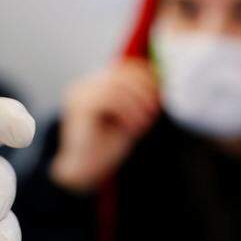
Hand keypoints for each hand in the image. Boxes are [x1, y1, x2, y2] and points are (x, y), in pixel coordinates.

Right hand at [51, 59, 159, 191]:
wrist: (84, 171)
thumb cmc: (106, 147)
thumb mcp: (128, 118)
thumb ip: (138, 99)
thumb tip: (159, 82)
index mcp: (94, 86)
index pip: (123, 69)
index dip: (145, 77)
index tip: (160, 93)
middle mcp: (84, 86)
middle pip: (120, 73)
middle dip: (143, 90)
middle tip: (154, 110)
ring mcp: (80, 94)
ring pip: (116, 85)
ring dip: (136, 103)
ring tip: (144, 123)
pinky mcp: (80, 106)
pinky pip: (109, 99)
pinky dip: (127, 111)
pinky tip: (132, 127)